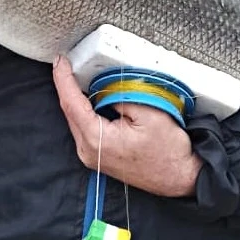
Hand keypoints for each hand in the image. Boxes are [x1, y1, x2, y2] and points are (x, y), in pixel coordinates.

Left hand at [53, 56, 201, 197]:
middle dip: (66, 86)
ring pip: (76, 119)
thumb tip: (105, 87)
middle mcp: (88, 151)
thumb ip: (121, 96)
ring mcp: (92, 156)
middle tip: (65, 64)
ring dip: (76, 97)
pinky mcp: (99, 156)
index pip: (72, 103)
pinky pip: (85, 127)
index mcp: (97, 139)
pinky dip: (85, 110)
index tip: (60, 62)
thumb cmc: (168, 152)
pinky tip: (91, 98)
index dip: (63, 79)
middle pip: (69, 111)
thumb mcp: (149, 113)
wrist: (180, 178)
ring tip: (77, 76)